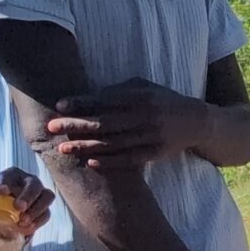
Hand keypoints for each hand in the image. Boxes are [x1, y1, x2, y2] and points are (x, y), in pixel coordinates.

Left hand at [0, 168, 52, 237]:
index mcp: (10, 177)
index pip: (10, 175)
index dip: (7, 181)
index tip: (2, 191)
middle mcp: (27, 183)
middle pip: (34, 184)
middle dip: (28, 195)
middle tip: (19, 207)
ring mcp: (38, 196)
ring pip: (47, 197)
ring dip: (37, 209)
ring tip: (23, 222)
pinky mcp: (43, 210)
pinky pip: (46, 214)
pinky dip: (38, 221)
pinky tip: (28, 229)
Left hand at [45, 78, 213, 167]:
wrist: (198, 122)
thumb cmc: (163, 101)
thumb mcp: (146, 87)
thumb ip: (120, 90)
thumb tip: (89, 98)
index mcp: (142, 97)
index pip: (106, 99)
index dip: (82, 102)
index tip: (60, 105)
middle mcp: (147, 116)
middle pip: (105, 123)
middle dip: (76, 125)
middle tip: (51, 127)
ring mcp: (152, 136)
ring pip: (113, 143)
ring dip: (86, 146)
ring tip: (63, 148)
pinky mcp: (156, 153)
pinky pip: (129, 159)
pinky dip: (110, 162)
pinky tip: (90, 162)